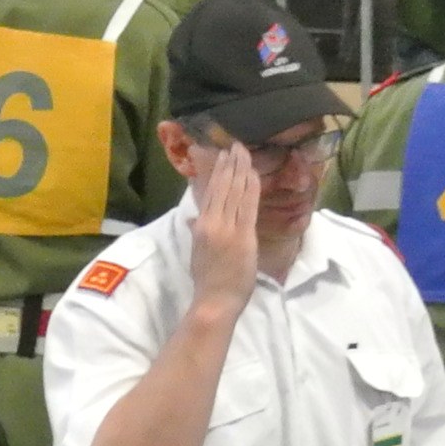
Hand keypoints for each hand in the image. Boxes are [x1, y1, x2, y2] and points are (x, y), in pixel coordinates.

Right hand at [187, 136, 261, 312]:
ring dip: (241, 168)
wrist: (215, 300)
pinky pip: (248, 205)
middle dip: (230, 163)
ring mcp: (229, 228)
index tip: (223, 155)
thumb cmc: (206, 279)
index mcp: (201, 225)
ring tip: (244, 152)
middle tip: (236, 145)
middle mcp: (213, 222)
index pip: (210, 191)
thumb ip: (196, 231)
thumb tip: (192, 218)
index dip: (218, 171)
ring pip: (235, 191)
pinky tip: (252, 172)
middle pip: (223, 186)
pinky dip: (250, 186)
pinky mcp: (244, 235)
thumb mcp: (196, 252)